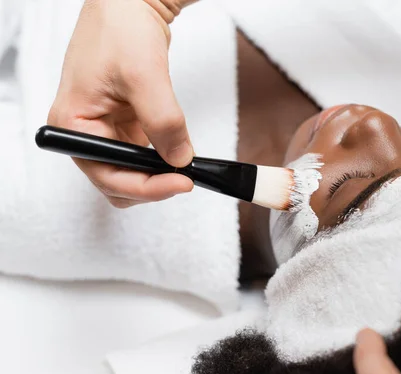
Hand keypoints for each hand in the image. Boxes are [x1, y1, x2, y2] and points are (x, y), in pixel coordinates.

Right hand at [48, 0, 196, 207]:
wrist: (129, 5)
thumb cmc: (121, 29)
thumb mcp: (145, 78)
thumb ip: (164, 123)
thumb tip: (179, 160)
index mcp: (73, 125)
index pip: (107, 175)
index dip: (146, 187)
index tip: (182, 183)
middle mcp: (85, 132)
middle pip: (117, 182)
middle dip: (152, 185)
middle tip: (186, 178)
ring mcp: (104, 130)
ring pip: (131, 173)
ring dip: (157, 175)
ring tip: (184, 164)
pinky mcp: (122, 124)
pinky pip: (141, 155)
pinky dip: (160, 159)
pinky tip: (177, 151)